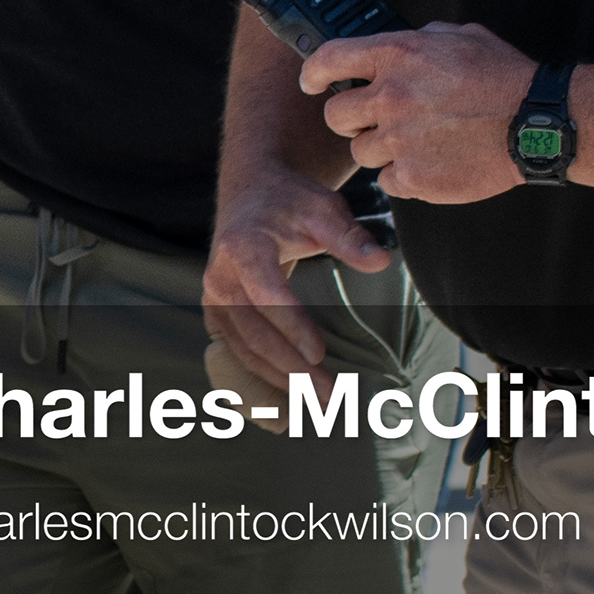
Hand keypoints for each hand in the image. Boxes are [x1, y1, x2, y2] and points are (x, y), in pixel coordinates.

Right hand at [205, 164, 393, 389]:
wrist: (249, 193)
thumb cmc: (289, 201)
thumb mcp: (323, 208)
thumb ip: (350, 237)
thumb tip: (381, 261)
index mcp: (244, 248)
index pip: (268, 296)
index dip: (293, 328)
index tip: (321, 355)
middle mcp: (220, 277)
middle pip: (255, 333)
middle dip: (292, 368)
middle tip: (330, 395)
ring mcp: (213, 297)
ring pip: (244, 349)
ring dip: (280, 379)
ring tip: (319, 400)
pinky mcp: (216, 312)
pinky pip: (237, 350)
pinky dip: (264, 373)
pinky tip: (292, 392)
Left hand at [305, 19, 536, 202]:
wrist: (538, 123)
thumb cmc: (505, 79)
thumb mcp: (462, 37)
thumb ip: (422, 39)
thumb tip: (401, 44)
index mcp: (399, 56)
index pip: (330, 59)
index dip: (313, 72)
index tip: (310, 82)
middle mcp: (391, 97)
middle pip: (336, 115)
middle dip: (351, 118)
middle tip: (375, 120)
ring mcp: (399, 140)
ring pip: (361, 151)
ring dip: (381, 148)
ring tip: (417, 141)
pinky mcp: (413, 177)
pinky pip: (387, 181)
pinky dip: (403, 176)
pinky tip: (430, 163)